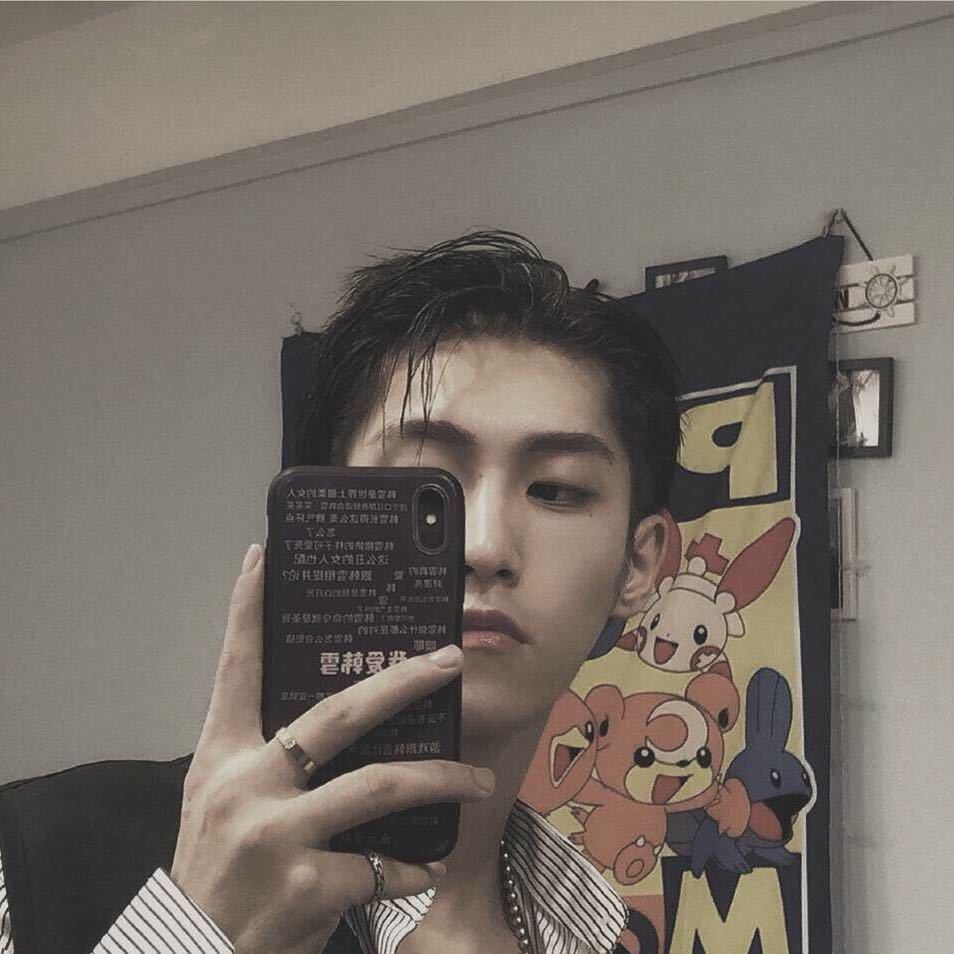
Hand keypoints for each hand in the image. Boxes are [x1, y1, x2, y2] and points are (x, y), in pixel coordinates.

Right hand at [170, 543, 493, 953]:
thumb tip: (337, 719)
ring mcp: (277, 834)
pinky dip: (413, 866)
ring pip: (380, 786)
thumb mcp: (220, 802)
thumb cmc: (215, 872)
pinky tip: (429, 863)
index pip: (235, 668)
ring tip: (479, 779)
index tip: (262, 559)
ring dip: (440, 778)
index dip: (247, 611)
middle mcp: (247, 784)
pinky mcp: (307, 886)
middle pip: (339, 713)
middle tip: (449, 658)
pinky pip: (383, 866)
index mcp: (223, 756)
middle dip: (404, 680)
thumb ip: (266, 758)